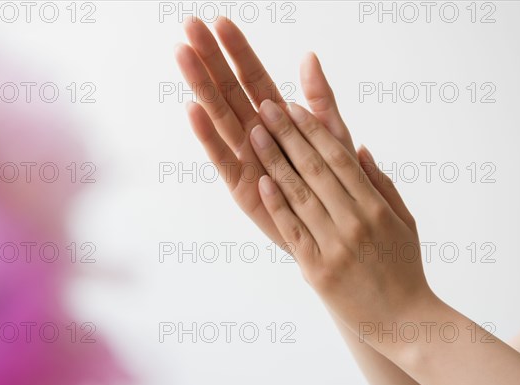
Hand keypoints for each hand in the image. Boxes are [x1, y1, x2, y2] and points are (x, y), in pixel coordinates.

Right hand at [175, 16, 354, 245]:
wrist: (336, 228)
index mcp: (278, 119)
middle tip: (189, 27)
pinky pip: (222, 157)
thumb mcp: (333, 135)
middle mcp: (256, 133)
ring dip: (201, 86)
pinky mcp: (241, 187)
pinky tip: (192, 108)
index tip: (219, 22)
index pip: (253, 77)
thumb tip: (308, 56)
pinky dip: (208, 134)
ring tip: (183, 55)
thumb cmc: (336, 181)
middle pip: (229, 90)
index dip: (238, 51)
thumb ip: (319, 99)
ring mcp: (245, 158)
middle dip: (210, 59)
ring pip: (220, 116)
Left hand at [250, 99, 431, 325]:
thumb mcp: (405, 222)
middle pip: (315, 169)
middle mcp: (355, 221)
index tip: (293, 107)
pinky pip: (292, 230)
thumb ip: (382, 184)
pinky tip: (262, 181)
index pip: (339, 158)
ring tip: (254, 133)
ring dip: (274, 160)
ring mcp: (335, 245)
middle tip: (265, 108)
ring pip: (299, 194)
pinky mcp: (317, 269)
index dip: (313, 130)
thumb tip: (360, 149)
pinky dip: (277, 204)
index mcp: (376, 207)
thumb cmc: (403, 269)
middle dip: (287, 134)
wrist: (402, 321)